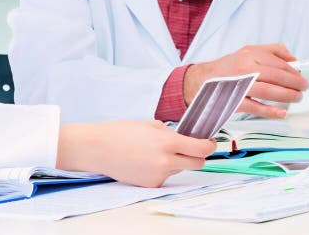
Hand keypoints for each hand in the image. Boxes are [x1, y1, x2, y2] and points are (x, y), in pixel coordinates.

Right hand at [56, 120, 215, 187]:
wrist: (99, 148)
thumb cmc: (121, 132)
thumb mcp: (151, 124)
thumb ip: (172, 132)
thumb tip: (187, 138)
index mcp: (167, 143)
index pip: (201, 149)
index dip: (210, 144)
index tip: (210, 141)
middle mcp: (166, 162)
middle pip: (197, 163)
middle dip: (198, 155)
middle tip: (192, 147)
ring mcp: (159, 175)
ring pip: (180, 169)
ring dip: (177, 161)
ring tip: (157, 151)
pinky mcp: (151, 184)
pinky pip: (166, 176)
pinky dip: (162, 169)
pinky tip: (147, 160)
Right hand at [183, 44, 308, 118]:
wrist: (201, 81)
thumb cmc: (228, 67)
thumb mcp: (248, 51)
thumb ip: (272, 51)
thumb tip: (294, 59)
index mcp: (249, 54)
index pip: (277, 62)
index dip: (293, 71)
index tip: (302, 77)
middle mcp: (244, 68)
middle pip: (275, 76)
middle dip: (293, 83)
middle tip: (303, 89)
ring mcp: (239, 85)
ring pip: (267, 91)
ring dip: (286, 96)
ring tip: (296, 98)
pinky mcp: (234, 101)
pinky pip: (255, 107)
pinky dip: (270, 111)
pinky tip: (282, 112)